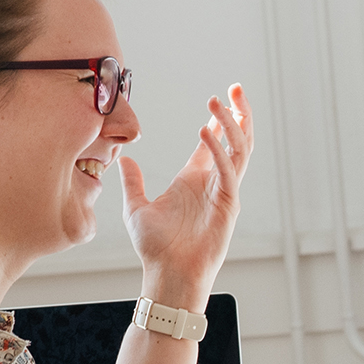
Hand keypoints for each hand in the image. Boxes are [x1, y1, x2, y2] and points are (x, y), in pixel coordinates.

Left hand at [120, 85, 252, 303]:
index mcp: (195, 180)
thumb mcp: (137, 208)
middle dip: (237, 113)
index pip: (213, 143)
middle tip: (234, 88)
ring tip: (221, 101)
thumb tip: (125, 159)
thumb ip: (133, 183)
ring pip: (238, 150)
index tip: (219, 97)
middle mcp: (213, 183)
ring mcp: (224, 193)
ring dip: (232, 124)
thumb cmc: (156, 249)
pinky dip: (218, 150)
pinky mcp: (228, 206)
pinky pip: (228, 172)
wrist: (167, 275)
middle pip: (235, 141)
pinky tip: (206, 131)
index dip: (218, 120)